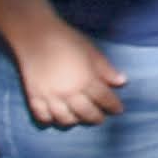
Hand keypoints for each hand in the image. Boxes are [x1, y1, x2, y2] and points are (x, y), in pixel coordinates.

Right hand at [11, 18, 125, 126]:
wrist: (35, 36)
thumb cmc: (67, 40)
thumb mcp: (92, 52)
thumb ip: (106, 70)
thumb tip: (122, 82)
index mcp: (86, 80)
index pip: (104, 99)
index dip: (113, 106)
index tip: (119, 110)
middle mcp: (69, 92)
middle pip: (86, 113)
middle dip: (96, 118)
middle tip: (101, 119)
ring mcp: (50, 97)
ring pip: (65, 119)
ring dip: (75, 121)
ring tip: (80, 119)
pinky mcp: (34, 97)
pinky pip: (43, 117)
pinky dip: (50, 121)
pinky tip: (56, 119)